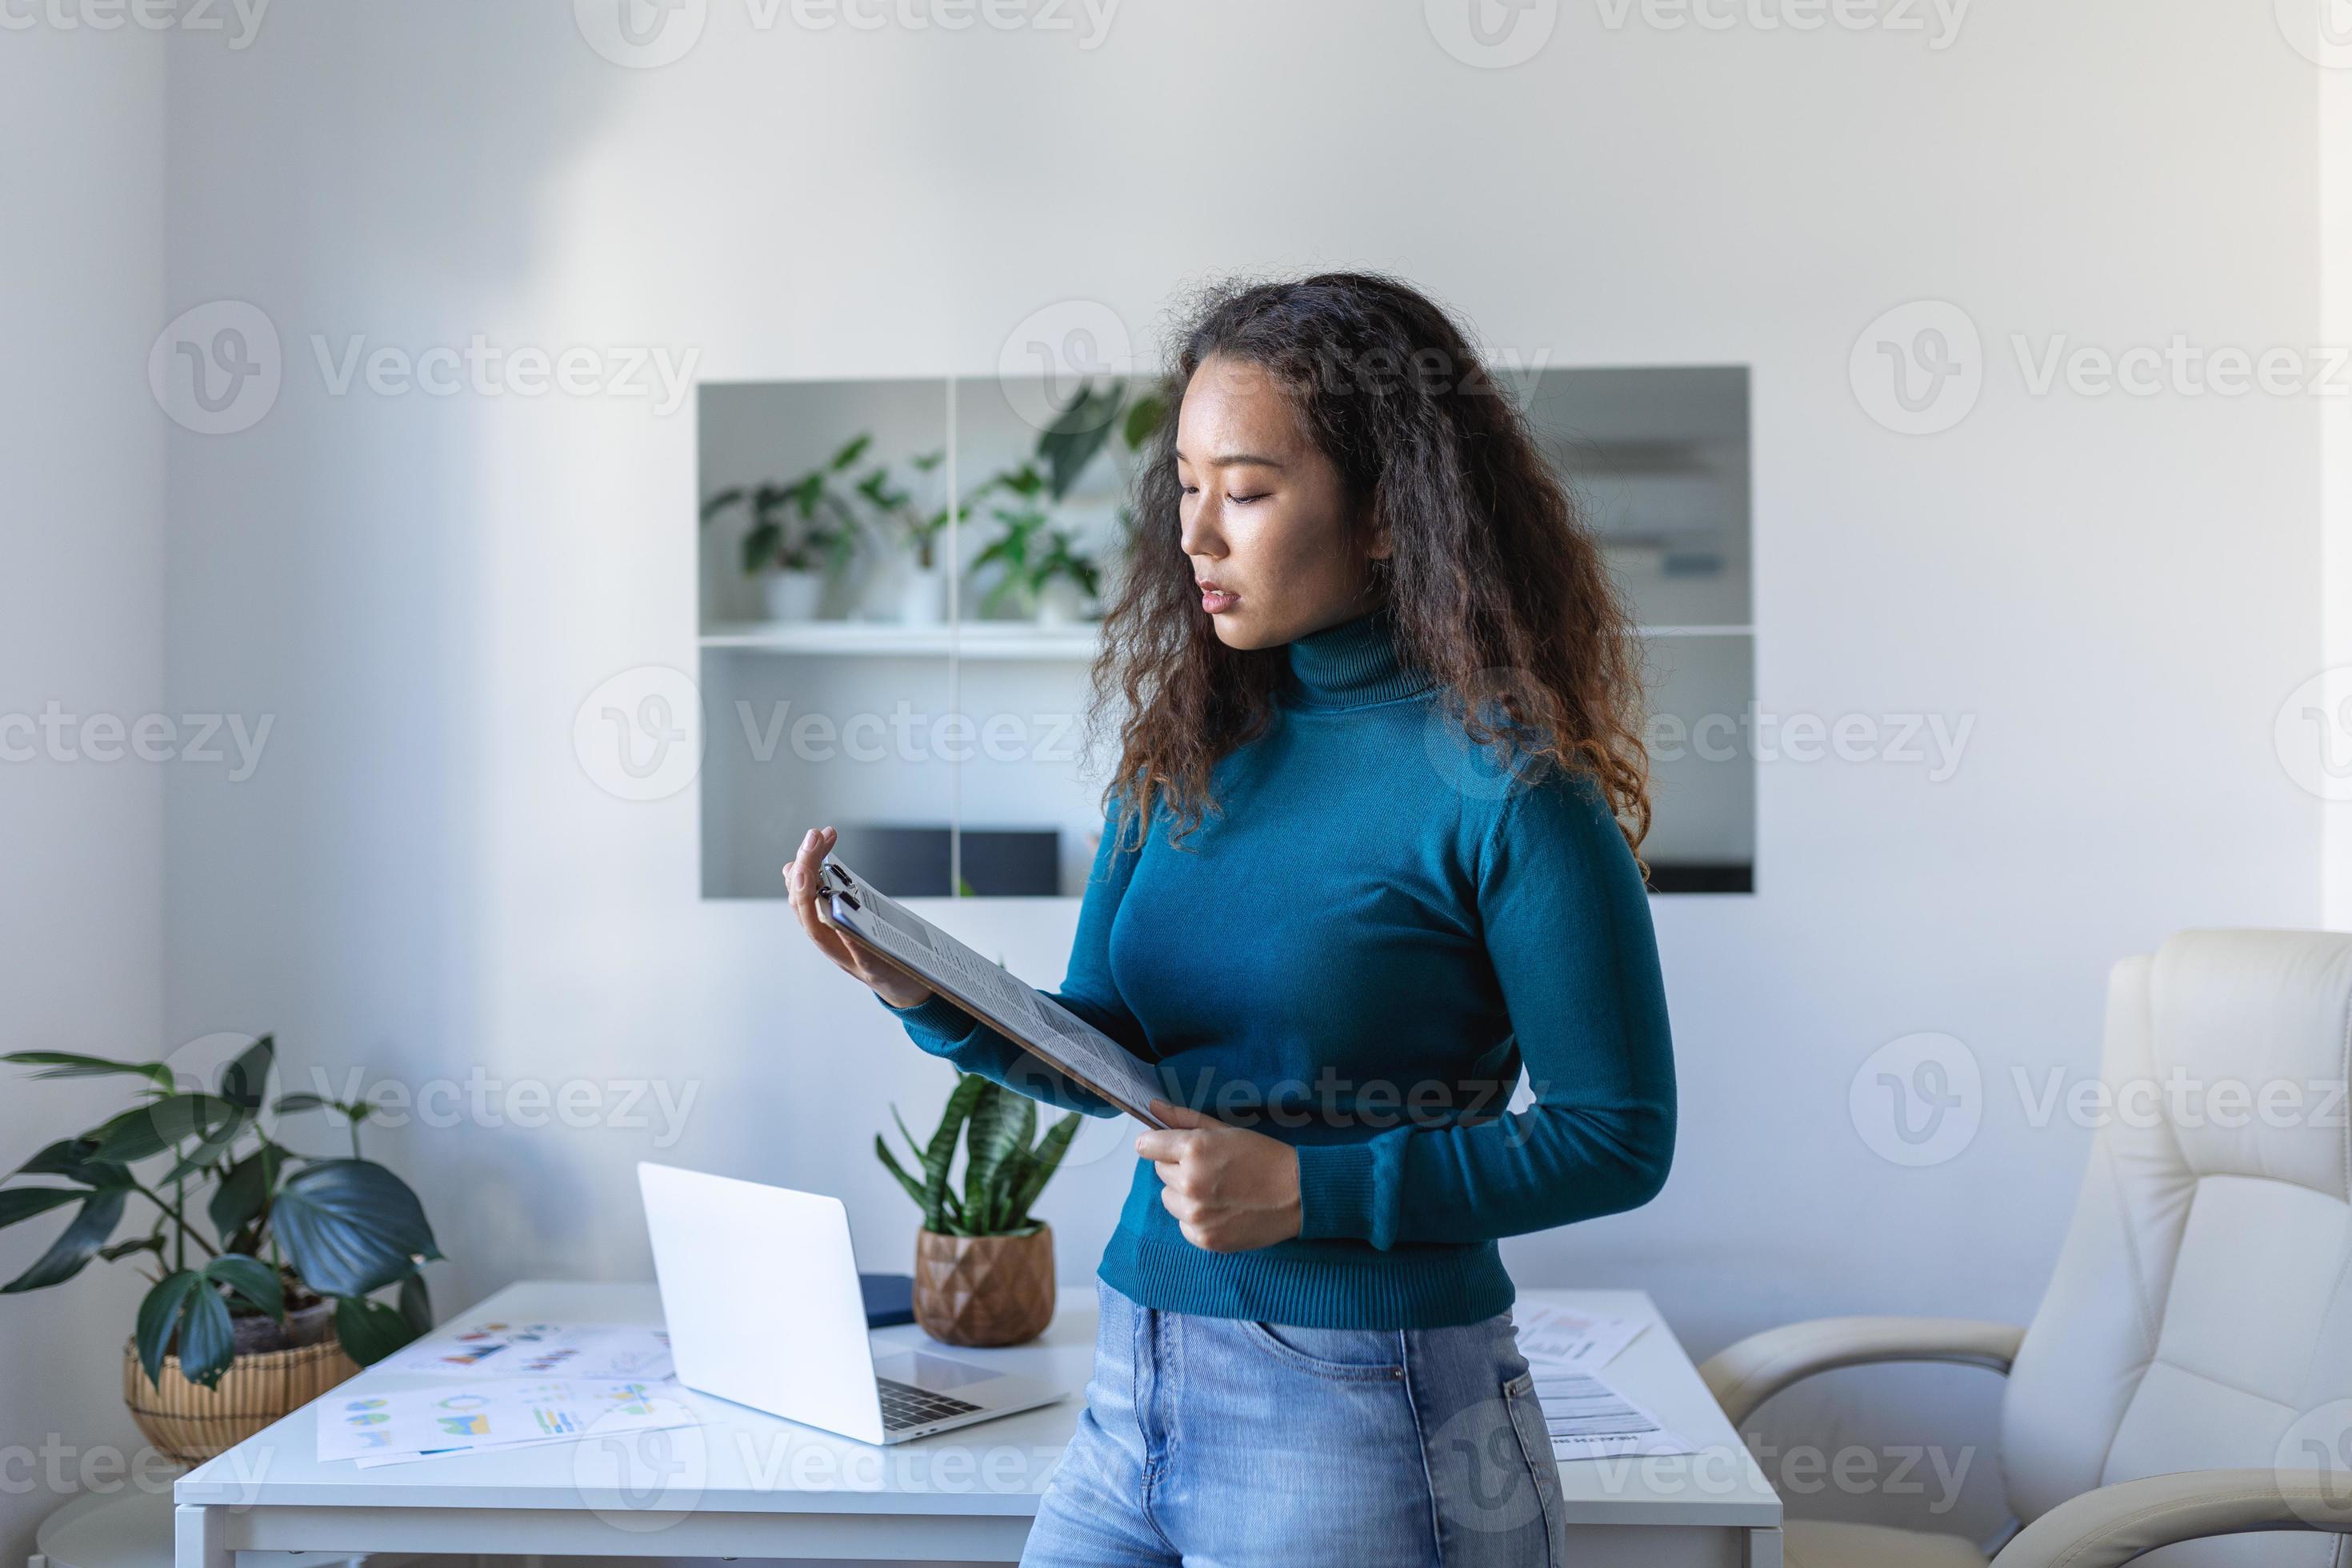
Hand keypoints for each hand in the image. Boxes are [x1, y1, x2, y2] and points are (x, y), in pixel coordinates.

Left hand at [785, 826, 934, 1009]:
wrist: (901, 981)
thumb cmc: (890, 974)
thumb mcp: (878, 967)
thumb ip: (861, 950)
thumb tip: (843, 926)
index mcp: (829, 945)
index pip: (807, 914)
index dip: (803, 890)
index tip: (805, 867)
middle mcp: (822, 930)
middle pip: (802, 894)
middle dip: (807, 862)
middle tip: (818, 834)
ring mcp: (827, 918)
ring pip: (807, 887)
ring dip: (811, 859)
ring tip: (822, 835)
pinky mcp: (837, 909)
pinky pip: (819, 885)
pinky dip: (821, 865)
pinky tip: (826, 848)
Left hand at [1134, 1100, 1301, 1251]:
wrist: (1298, 1195)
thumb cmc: (1264, 1157)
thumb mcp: (1226, 1131)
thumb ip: (1185, 1119)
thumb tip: (1154, 1108)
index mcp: (1194, 1150)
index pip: (1146, 1146)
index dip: (1157, 1144)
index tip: (1166, 1146)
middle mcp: (1190, 1183)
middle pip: (1160, 1171)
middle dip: (1178, 1167)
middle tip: (1210, 1167)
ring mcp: (1196, 1215)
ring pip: (1169, 1198)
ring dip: (1184, 1193)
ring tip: (1216, 1189)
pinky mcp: (1204, 1239)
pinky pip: (1183, 1224)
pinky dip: (1196, 1218)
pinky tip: (1221, 1209)